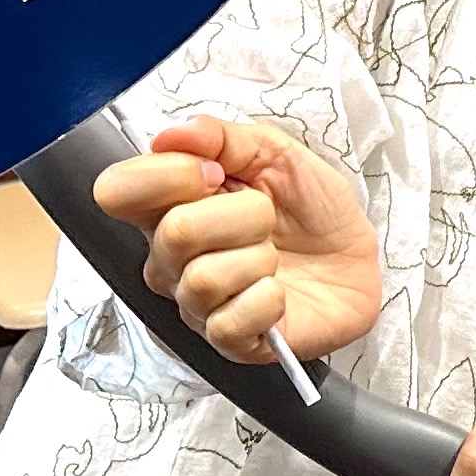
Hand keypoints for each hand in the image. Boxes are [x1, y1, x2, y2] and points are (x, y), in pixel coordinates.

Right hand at [91, 114, 382, 366]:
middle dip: (241, 215)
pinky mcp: (228, 341)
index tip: (216, 169)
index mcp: (171, 206)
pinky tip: (278, 293)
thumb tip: (172, 135)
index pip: (118, 191)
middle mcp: (170, 259)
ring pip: (203, 279)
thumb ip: (222, 137)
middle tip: (265, 217)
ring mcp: (195, 304)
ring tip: (274, 258)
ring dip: (258, 260)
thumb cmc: (313, 211)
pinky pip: (229, 323)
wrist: (357, 260)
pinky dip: (267, 301)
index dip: (168, 174)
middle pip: (173, 233)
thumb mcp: (276, 154)